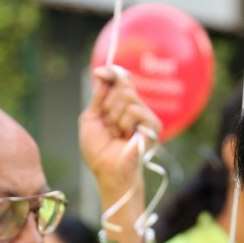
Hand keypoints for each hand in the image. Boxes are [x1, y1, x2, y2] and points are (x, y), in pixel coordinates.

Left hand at [79, 66, 160, 195]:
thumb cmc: (98, 149)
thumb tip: (102, 74)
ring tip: (116, 132)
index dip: (112, 73)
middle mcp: (135, 107)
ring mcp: (145, 115)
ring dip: (114, 115)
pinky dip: (124, 122)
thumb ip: (98, 96)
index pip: (122, 79)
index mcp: (121, 105)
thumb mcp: (91, 118)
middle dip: (108, 102)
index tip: (99, 73)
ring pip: (127, 96)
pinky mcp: (153, 124)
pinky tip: (125, 135)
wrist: (107, 169)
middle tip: (108, 122)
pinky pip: (134, 110)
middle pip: (123, 84)